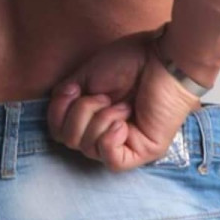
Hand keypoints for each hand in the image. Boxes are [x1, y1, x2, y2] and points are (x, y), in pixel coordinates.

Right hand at [47, 30, 202, 172]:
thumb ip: (65, 95)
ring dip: (101, 120)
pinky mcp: (142, 152)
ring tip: (122, 105)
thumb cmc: (130, 62)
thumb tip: (59, 108)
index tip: (74, 89)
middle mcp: (104, 132)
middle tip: (105, 97)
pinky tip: (122, 122)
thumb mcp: (85, 75)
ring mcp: (123, 144)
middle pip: (69, 141)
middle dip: (81, 114)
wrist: (161, 59)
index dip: (58, 112)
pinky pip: (112, 161)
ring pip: (88, 150)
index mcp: (90, 115)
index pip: (59, 131)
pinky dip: (110, 139)